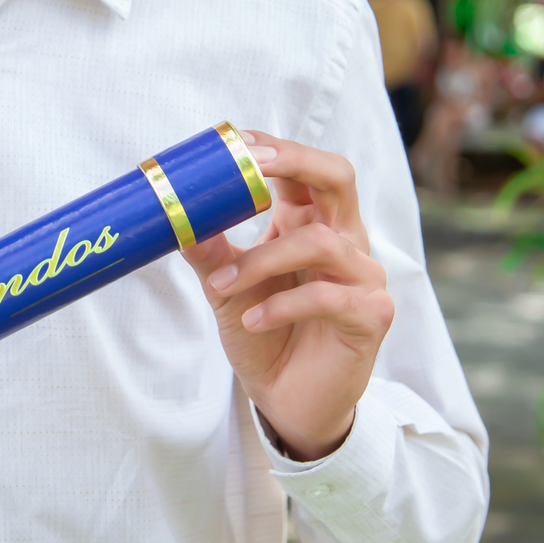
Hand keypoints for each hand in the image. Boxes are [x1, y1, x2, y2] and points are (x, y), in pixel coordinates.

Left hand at [186, 131, 393, 459]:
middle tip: (251, 166)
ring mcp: (364, 276)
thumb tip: (172, 214)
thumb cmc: (264, 334)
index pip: (306, 168)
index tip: (235, 141)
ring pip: (321, 241)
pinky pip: (328, 297)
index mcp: (313, 222)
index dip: (277, 148)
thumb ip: (208, 249)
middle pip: (338, 177)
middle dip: (296, 162)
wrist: (287, 400)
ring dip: (263, 260)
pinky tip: (252, 320)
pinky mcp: (371, 316)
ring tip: (221, 286)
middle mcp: (346, 240)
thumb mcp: (227, 286)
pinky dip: (282, 305)